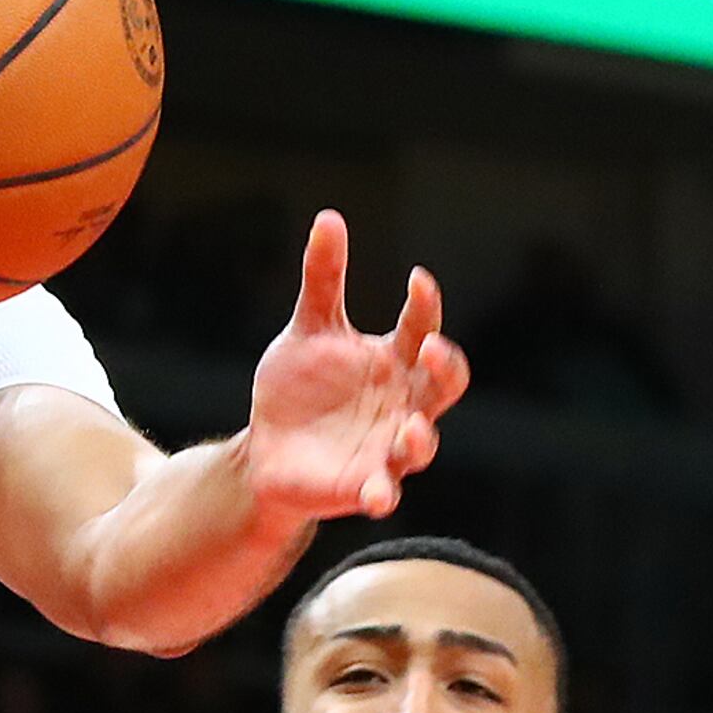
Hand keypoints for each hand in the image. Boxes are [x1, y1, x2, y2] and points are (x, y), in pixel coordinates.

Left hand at [242, 210, 469, 521]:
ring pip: (422, 444)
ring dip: (420, 438)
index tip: (417, 281)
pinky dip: (385, 494)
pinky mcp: (365, 485)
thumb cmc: (298, 389)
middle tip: (431, 349)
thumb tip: (329, 217)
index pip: (422, 327)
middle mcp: (403, 403)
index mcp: (394, 360)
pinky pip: (385, 493)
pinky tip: (379, 496)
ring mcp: (388, 446)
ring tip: (410, 428)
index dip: (425, 306)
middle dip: (445, 369)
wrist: (267, 449)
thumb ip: (323, 279)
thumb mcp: (307, 330)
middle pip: (443, 385)